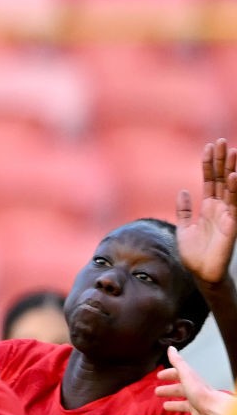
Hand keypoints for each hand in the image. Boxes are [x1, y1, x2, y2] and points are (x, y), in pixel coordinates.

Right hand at [156, 346, 233, 414]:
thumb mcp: (187, 375)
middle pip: (181, 391)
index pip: (179, 376)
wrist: (216, 414)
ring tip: (164, 407)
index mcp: (192, 383)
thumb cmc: (201, 394)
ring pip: (184, 406)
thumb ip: (178, 363)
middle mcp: (195, 395)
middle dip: (169, 391)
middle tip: (157, 392)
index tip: (159, 376)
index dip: (169, 375)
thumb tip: (171, 348)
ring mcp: (197, 409)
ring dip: (174, 406)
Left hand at [176, 139, 236, 284]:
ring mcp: (227, 215)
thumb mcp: (184, 227)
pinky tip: (234, 176)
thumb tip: (183, 191)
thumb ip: (184, 209)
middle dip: (221, 161)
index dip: (208, 164)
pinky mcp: (232, 225)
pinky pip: (235, 205)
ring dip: (231, 169)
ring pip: (230, 188)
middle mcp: (220, 208)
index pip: (209, 180)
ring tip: (232, 151)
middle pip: (220, 179)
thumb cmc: (194, 253)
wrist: (201, 273)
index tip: (208, 146)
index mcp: (208, 207)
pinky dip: (234, 190)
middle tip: (221, 141)